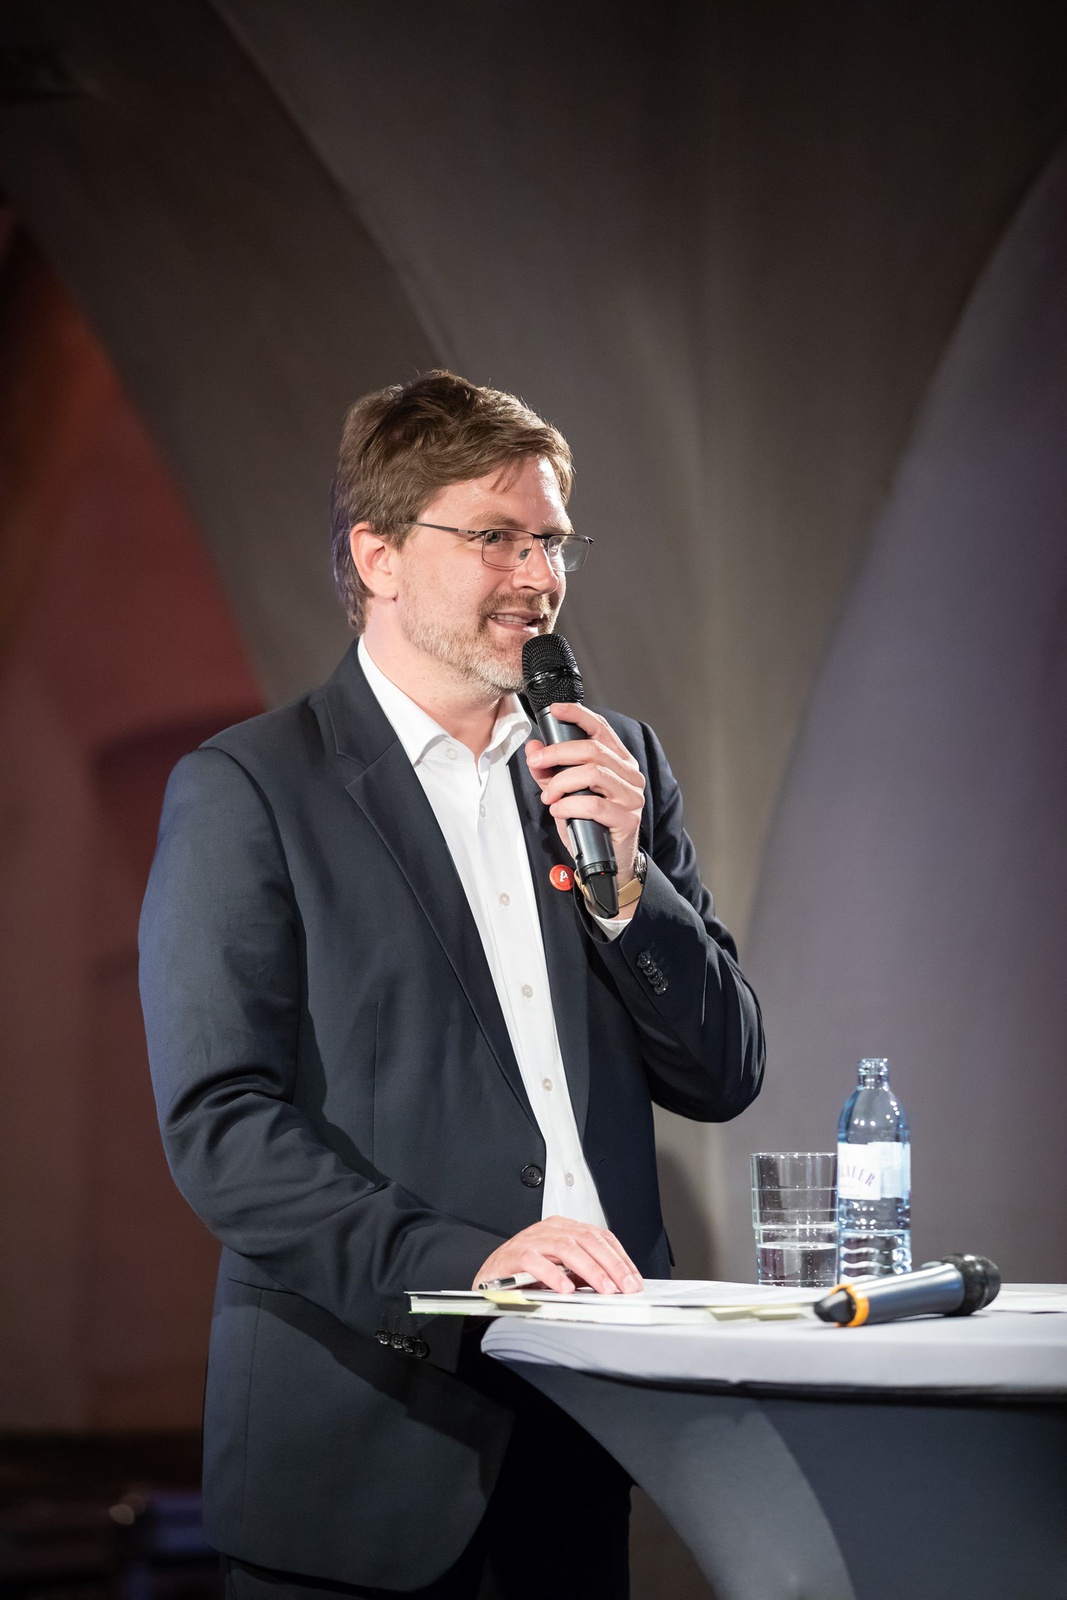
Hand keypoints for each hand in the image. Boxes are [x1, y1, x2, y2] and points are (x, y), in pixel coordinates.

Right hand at [473, 1217, 643, 1294]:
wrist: (490, 1276)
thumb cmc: (526, 1272)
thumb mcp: (561, 1269)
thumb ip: (584, 1272)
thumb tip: (616, 1284)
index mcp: (564, 1228)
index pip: (600, 1236)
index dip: (620, 1257)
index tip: (634, 1279)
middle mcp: (550, 1229)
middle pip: (587, 1239)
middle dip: (611, 1264)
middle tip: (626, 1286)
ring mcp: (532, 1240)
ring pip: (566, 1247)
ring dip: (589, 1269)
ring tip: (604, 1288)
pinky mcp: (515, 1255)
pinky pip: (536, 1261)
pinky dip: (553, 1275)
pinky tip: (565, 1288)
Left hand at [525, 704, 645, 901]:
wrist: (607, 862)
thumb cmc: (590, 824)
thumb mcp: (565, 792)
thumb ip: (549, 770)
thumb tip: (534, 747)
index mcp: (618, 761)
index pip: (601, 729)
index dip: (578, 715)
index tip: (555, 711)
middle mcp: (629, 775)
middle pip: (592, 750)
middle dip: (557, 753)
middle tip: (536, 763)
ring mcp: (631, 797)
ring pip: (593, 773)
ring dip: (562, 782)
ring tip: (549, 796)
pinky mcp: (627, 819)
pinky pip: (593, 804)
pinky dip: (569, 805)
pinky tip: (560, 810)